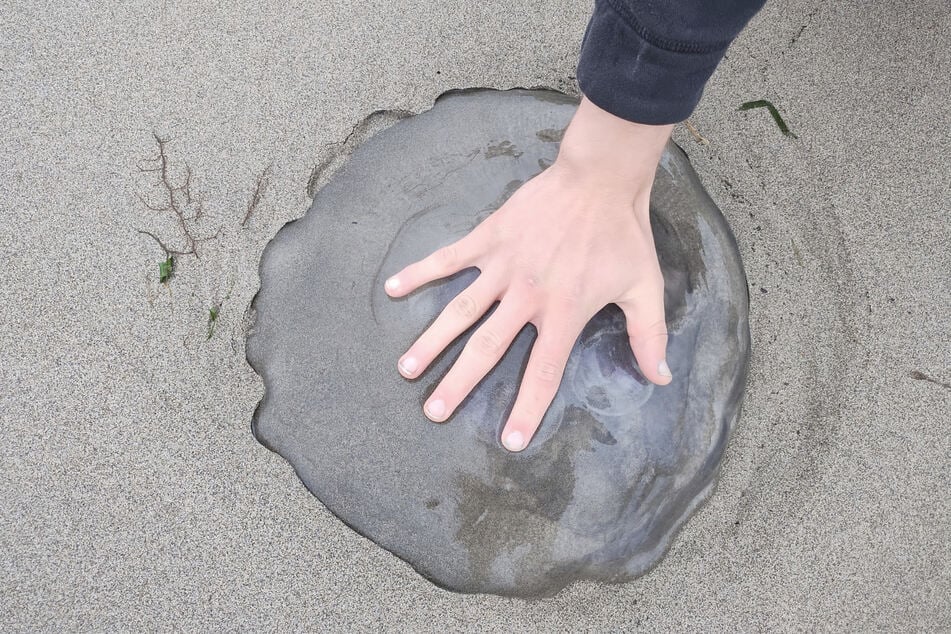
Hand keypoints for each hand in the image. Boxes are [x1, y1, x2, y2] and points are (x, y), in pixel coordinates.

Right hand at [384, 96, 673, 451]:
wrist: (599, 177)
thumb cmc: (623, 234)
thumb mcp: (645, 287)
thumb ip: (649, 336)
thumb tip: (660, 378)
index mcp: (564, 312)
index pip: (542, 372)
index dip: (526, 409)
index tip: (507, 440)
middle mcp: (527, 296)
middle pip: (487, 349)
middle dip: (458, 383)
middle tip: (433, 412)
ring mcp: (504, 266)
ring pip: (460, 310)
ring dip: (432, 341)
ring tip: (406, 368)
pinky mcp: (489, 238)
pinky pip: (449, 258)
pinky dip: (420, 272)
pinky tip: (392, 288)